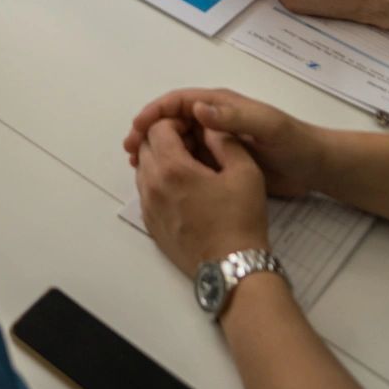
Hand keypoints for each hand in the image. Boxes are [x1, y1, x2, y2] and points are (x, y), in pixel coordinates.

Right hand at [123, 88, 327, 198]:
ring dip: (157, 150)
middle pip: (172, 120)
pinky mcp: (222, 161)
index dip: (155, 112)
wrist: (317, 168)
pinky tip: (163, 180)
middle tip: (130, 151)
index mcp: (221, 105)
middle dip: (148, 132)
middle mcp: (215, 119)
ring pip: (178, 142)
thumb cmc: (294, 143)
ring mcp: (217, 141)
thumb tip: (197, 109)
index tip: (137, 129)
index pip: (178, 102)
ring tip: (139, 166)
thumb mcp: (268, 127)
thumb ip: (234, 116)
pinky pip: (190, 160)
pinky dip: (173, 166)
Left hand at [133, 116, 273, 278]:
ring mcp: (148, 206)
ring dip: (159, 160)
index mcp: (172, 168)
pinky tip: (182, 190)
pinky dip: (157, 182)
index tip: (193, 129)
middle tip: (190, 145)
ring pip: (142, 169)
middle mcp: (152, 185)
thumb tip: (208, 127)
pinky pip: (145, 191)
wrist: (231, 267)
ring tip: (187, 167)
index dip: (175, 122)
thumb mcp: (245, 172)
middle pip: (145, 146)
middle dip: (164, 138)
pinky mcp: (149, 223)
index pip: (157, 128)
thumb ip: (225, 141)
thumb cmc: (240, 219)